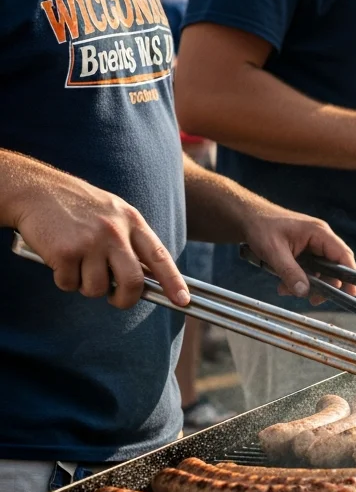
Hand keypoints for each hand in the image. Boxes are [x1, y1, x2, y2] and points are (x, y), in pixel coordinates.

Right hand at [9, 164, 188, 309]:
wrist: (37, 190)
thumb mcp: (114, 213)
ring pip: (97, 288)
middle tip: (116, 299)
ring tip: (79, 266)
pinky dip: (64, 280)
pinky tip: (60, 260)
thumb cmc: (78, 205)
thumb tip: (147, 276)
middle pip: (132, 282)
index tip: (183, 300)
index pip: (160, 257)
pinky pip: (69, 284)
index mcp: (132, 221)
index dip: (173, 282)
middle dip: (125, 299)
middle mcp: (115, 232)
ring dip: (87, 286)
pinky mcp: (65, 252)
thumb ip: (131, 240)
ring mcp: (90, 242)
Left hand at [240, 205, 355, 304]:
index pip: (343, 255)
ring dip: (307, 283)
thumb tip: (304, 292)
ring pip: (321, 270)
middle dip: (324, 284)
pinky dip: (299, 279)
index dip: (349, 275)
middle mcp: (321, 238)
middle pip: (334, 266)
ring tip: (286, 289)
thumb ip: (290, 272)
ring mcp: (313, 244)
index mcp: (319, 233)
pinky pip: (309, 269)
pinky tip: (283, 284)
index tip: (350, 293)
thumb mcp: (274, 252)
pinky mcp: (305, 251)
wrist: (248, 218)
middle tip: (313, 299)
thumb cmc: (261, 228)